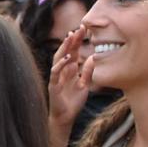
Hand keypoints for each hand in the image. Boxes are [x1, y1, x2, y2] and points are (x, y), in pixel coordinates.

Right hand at [46, 26, 96, 140]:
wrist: (65, 118)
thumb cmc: (73, 102)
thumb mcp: (85, 85)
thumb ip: (87, 72)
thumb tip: (93, 57)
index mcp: (70, 69)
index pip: (74, 51)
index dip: (78, 40)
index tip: (84, 29)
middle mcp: (62, 71)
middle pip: (66, 51)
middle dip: (72, 40)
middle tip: (79, 28)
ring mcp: (56, 77)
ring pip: (58, 58)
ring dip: (64, 48)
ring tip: (71, 38)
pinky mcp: (53, 85)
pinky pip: (55, 72)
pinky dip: (60, 64)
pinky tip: (67, 58)